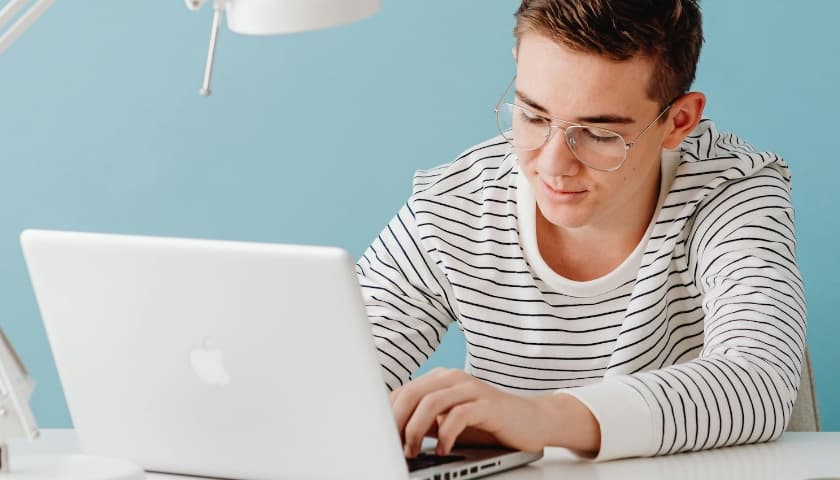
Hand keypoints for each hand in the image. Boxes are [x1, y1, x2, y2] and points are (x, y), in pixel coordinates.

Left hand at [390, 368, 554, 457]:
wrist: (532, 420)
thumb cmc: (488, 423)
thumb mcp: (450, 421)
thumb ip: (426, 422)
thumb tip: (394, 436)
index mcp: (440, 379)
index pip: (403, 391)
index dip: (387, 414)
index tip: (379, 437)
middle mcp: (453, 378)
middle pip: (412, 393)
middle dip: (396, 421)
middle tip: (392, 446)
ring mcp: (471, 389)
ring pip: (431, 402)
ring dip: (416, 430)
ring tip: (414, 451)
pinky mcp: (487, 404)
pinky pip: (458, 416)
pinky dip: (446, 435)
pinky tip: (443, 450)